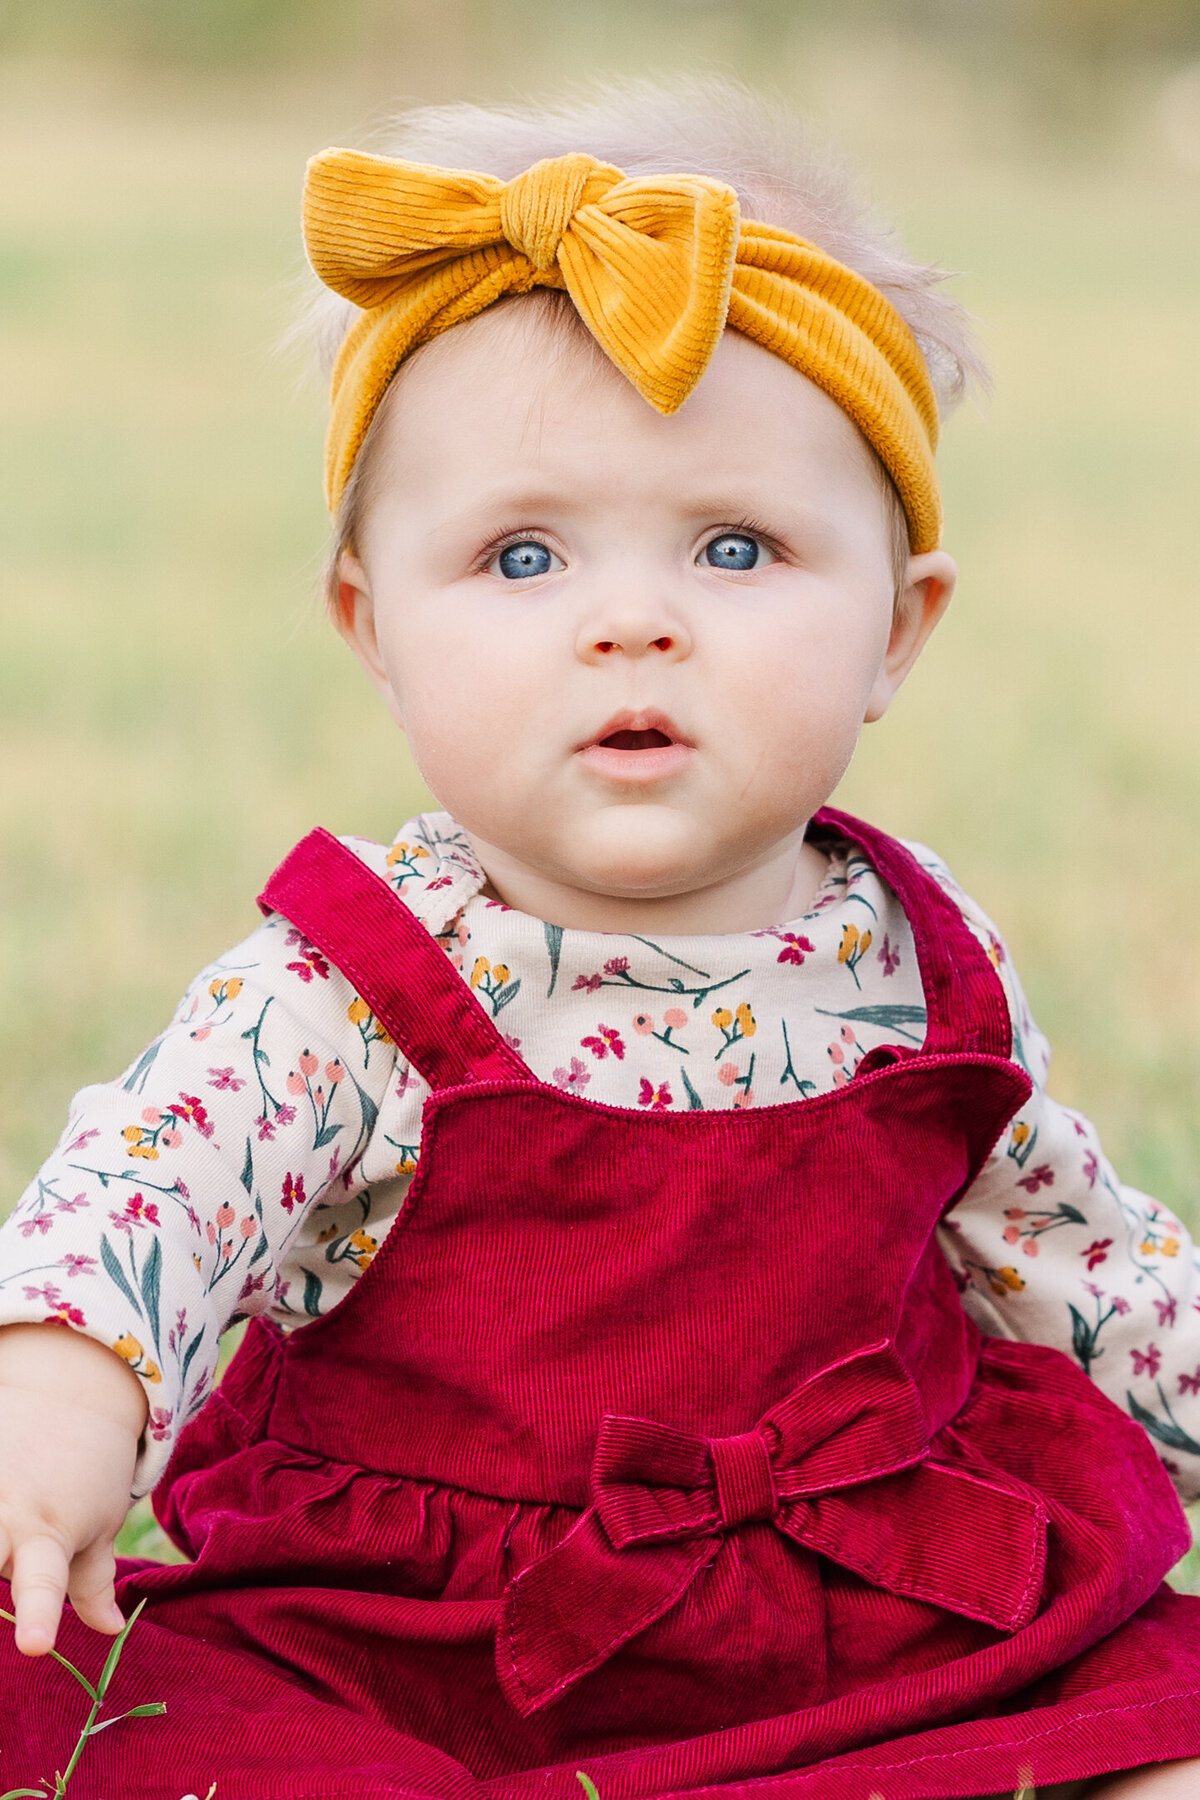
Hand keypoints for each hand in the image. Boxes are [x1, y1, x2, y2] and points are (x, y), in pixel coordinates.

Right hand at [0, 1323, 147, 1654]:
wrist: (68, 1390)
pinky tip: (1, 1489)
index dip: (38, 1616)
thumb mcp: (101, 1523)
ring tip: (5, 1540)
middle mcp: (5, 1513)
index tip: (34, 1646)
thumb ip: (93, 1583)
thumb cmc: (91, 1470)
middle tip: (6, 1560)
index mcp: (48, 1534)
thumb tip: (110, 1631)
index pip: (43, 1585)